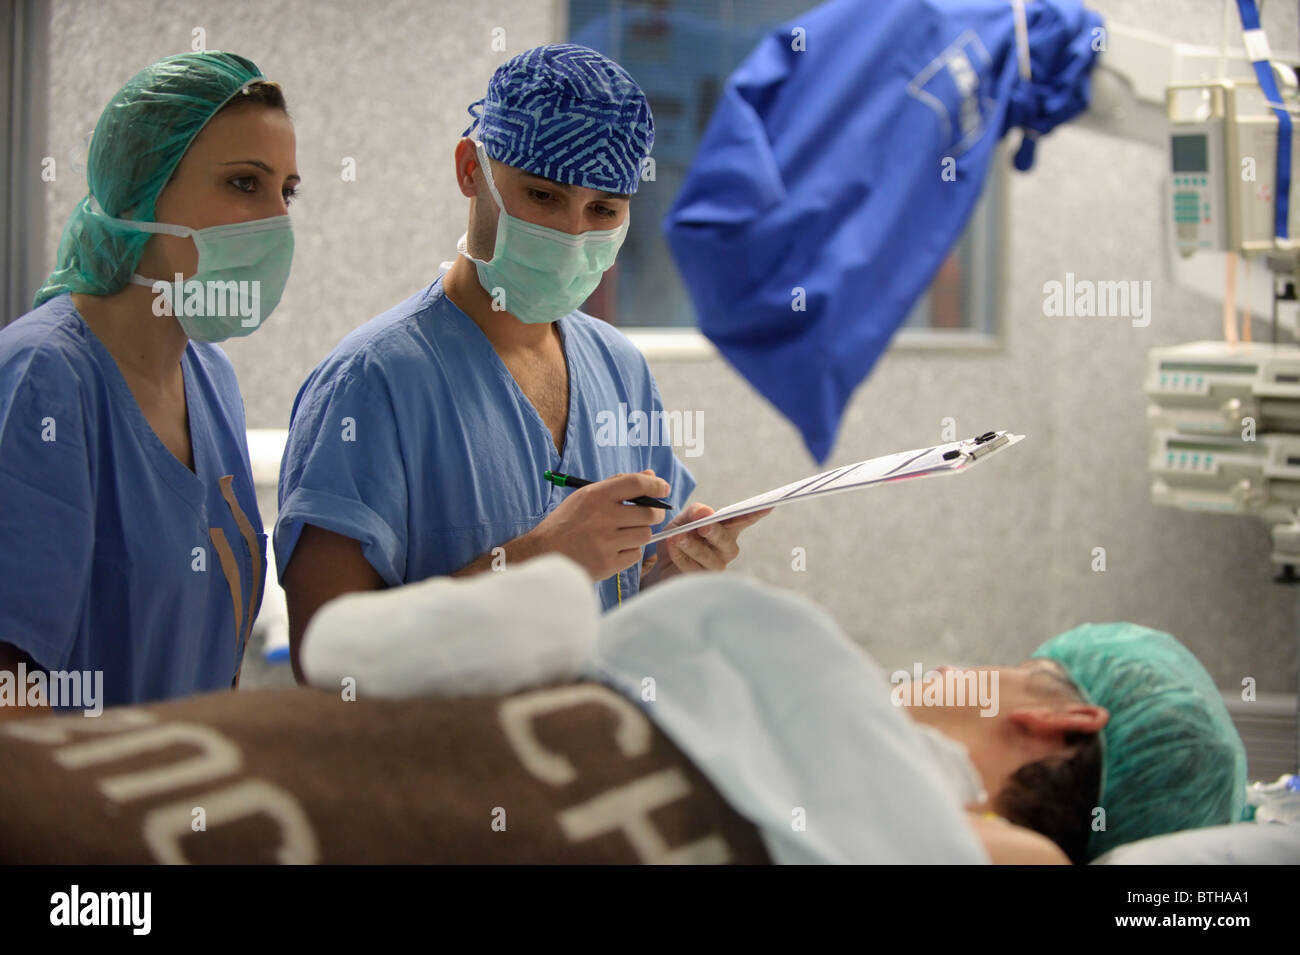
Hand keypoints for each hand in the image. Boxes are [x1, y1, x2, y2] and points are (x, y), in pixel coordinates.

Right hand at [530, 470, 668, 580]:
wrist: (544, 554)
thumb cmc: (567, 522)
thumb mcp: (586, 496)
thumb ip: (618, 484)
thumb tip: (651, 474)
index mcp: (596, 495)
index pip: (636, 483)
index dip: (656, 485)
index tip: (664, 489)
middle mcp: (602, 517)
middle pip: (648, 513)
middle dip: (654, 514)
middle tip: (649, 516)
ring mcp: (605, 541)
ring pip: (644, 535)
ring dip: (639, 534)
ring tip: (623, 534)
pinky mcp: (607, 563)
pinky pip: (635, 555)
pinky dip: (629, 552)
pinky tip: (614, 549)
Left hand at [655, 504, 772, 576]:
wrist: (660, 564)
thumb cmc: (678, 538)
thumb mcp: (683, 520)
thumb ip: (694, 512)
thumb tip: (707, 512)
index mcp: (726, 529)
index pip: (742, 520)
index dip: (755, 513)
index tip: (767, 505)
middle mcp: (726, 548)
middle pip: (726, 541)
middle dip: (715, 533)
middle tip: (702, 526)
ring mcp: (716, 566)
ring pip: (709, 558)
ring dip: (692, 546)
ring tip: (677, 537)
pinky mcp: (703, 580)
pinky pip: (693, 568)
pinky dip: (680, 556)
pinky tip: (671, 547)